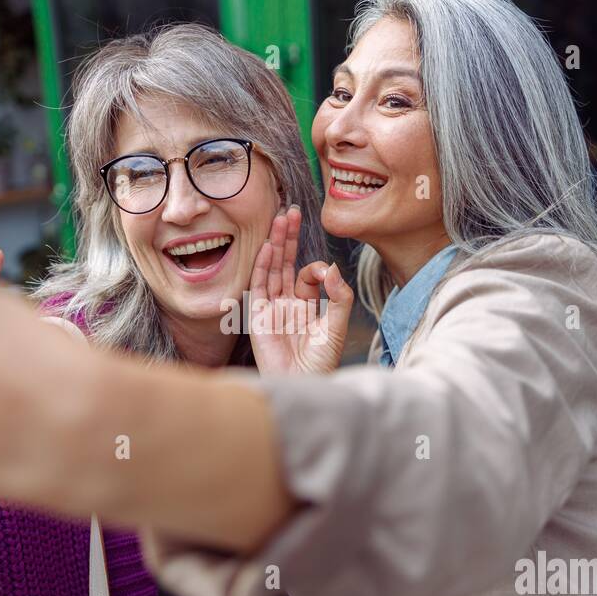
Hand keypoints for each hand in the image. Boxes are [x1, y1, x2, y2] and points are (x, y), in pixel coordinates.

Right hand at [248, 207, 352, 374]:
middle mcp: (286, 305)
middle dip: (289, 239)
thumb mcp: (336, 325)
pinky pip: (259, 286)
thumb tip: (333, 267)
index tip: (326, 273)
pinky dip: (263, 266)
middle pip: (286, 265)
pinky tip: (268, 247)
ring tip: (281, 218)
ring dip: (275, 244)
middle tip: (292, 212)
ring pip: (272, 270)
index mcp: (306, 307)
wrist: (303, 383)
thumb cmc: (321, 362)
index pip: (307, 276)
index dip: (316, 268)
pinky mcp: (258, 316)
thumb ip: (338, 296)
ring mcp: (270, 309)